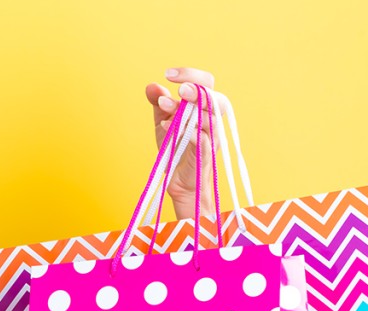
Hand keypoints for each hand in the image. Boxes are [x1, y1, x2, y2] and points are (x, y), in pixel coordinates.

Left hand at [145, 68, 216, 220]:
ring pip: (212, 116)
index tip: (167, 73)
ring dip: (188, 109)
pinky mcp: (206, 154)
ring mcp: (211, 137)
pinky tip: (167, 126)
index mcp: (204, 107)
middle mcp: (212, 119)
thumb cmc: (176, 147)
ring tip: (164, 106)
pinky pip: (204, 139)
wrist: (178, 179)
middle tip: (178, 88)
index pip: (206, 83)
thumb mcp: (163, 121)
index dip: (190, 74)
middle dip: (196, 88)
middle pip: (215, 96)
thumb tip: (152, 86)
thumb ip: (160, 103)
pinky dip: (187, 131)